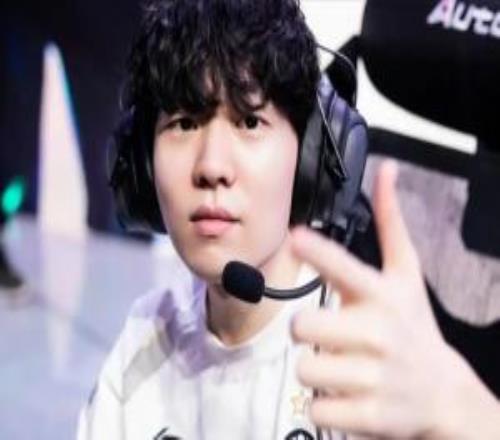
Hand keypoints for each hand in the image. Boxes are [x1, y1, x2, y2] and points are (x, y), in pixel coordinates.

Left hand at [290, 160, 499, 438]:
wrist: (443, 393)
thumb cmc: (412, 324)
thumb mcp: (405, 274)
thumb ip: (391, 223)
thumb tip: (388, 168)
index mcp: (381, 294)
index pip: (344, 268)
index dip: (319, 252)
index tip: (297, 237)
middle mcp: (378, 333)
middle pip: (301, 328)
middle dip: (309, 333)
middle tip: (333, 335)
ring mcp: (375, 377)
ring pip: (304, 369)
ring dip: (318, 369)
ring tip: (345, 366)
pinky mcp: (368, 416)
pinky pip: (315, 408)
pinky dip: (326, 405)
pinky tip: (350, 395)